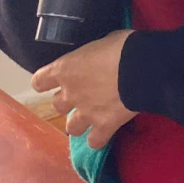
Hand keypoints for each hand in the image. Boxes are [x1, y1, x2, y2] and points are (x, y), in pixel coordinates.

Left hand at [33, 29, 137, 149]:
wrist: (143, 67)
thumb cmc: (124, 47)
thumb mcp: (105, 41)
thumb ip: (95, 55)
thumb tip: (100, 58)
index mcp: (66, 70)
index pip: (40, 81)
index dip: (46, 82)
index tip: (55, 80)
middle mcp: (70, 94)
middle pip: (57, 105)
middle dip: (69, 101)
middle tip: (85, 94)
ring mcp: (86, 113)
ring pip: (71, 128)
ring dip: (80, 123)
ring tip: (94, 116)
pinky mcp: (104, 126)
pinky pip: (95, 141)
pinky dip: (99, 138)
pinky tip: (106, 132)